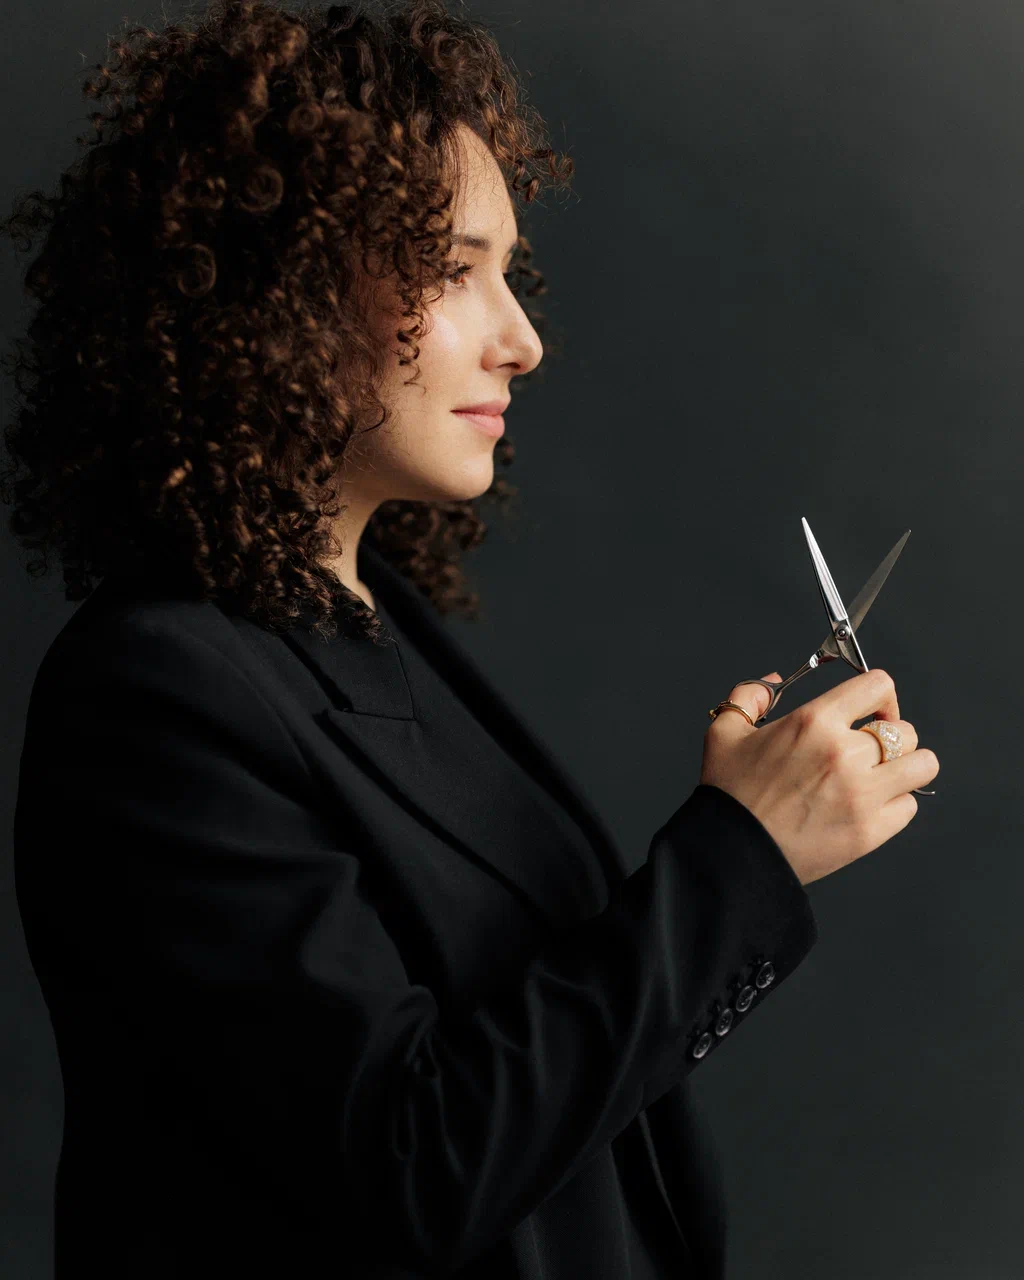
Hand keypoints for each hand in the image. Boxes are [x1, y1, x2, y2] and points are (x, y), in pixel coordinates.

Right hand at [700, 668, 939, 885]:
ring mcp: (862, 794)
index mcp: (814, 722)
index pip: (878, 686)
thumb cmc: (729, 794)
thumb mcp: (724, 733)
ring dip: (906, 767)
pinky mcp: (870, 831)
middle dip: (891, 736)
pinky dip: (895, 804)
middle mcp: (845, 753)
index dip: (881, 696)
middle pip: (906, 730)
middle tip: (871, 751)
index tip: (872, 711)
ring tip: (883, 776)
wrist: (733, 852)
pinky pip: (909, 807)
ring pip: (922, 765)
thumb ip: (748, 697)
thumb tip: (773, 682)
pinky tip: (869, 806)